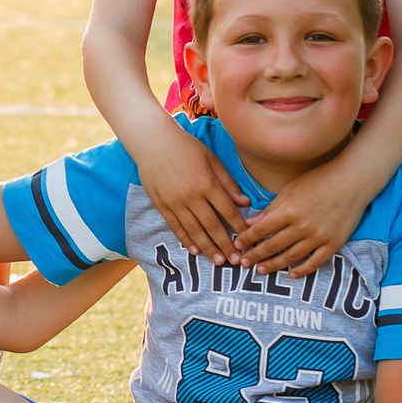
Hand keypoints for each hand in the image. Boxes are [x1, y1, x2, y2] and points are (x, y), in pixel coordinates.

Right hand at [130, 125, 249, 262]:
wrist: (153, 142)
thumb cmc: (186, 147)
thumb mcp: (212, 160)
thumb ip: (228, 183)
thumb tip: (244, 202)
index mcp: (207, 183)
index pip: (228, 211)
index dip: (239, 227)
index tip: (248, 240)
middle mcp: (192, 196)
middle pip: (212, 225)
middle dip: (225, 245)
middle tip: (235, 260)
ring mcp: (175, 202)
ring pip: (194, 230)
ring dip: (207, 247)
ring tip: (217, 261)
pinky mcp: (162, 204)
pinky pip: (175, 226)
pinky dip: (185, 239)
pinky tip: (194, 250)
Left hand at [232, 158, 368, 277]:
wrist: (352, 181)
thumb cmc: (319, 180)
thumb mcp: (290, 190)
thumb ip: (270, 209)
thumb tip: (250, 223)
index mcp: (289, 210)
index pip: (261, 229)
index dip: (247, 239)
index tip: (238, 245)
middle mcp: (302, 226)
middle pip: (273, 246)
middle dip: (256, 255)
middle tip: (244, 263)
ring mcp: (319, 237)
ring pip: (291, 257)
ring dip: (274, 265)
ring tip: (261, 270)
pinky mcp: (333, 243)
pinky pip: (315, 262)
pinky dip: (302, 270)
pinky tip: (291, 274)